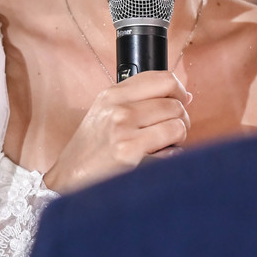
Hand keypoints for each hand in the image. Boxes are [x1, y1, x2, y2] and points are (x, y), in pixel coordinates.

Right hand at [44, 71, 191, 194]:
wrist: (70, 178)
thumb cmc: (92, 148)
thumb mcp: (106, 112)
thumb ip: (140, 100)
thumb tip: (186, 96)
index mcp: (113, 94)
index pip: (163, 79)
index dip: (179, 91)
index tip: (179, 102)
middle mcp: (118, 108)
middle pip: (175, 104)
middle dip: (179, 120)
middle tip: (168, 132)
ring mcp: (123, 130)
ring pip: (178, 126)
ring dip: (177, 139)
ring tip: (161, 145)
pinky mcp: (130, 153)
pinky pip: (173, 150)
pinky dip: (170, 157)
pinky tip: (154, 160)